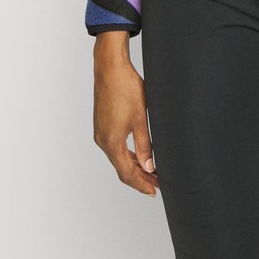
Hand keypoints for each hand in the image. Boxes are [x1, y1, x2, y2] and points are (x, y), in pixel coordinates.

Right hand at [92, 37, 158, 197]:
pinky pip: (114, 147)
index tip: (154, 191)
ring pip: (118, 158)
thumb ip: (145, 144)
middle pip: (122, 168)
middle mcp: (103, 141)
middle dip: (140, 178)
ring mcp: (100, 133)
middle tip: (157, 183)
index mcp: (112, 142)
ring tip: (151, 172)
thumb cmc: (126, 89)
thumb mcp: (140, 118)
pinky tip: (138, 155)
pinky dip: (127, 155)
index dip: (141, 184)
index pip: (127, 173)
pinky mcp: (102, 125)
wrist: (110, 68)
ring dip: (134, 166)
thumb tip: (149, 166)